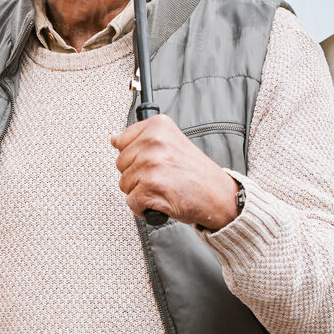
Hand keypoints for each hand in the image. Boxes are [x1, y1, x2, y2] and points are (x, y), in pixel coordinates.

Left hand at [111, 115, 240, 230]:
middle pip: (120, 164)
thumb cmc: (195, 172)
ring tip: (164, 187)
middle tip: (162, 176)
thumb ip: (142, 139)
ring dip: (141, 191)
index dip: (135, 156)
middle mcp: (154, 142)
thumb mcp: (171, 143)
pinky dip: (143, 208)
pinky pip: (132, 202)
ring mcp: (151, 165)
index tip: (154, 161)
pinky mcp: (150, 188)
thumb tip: (114, 139)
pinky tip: (162, 200)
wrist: (218, 196)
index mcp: (158, 126)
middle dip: (137, 175)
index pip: (121, 141)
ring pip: (124, 184)